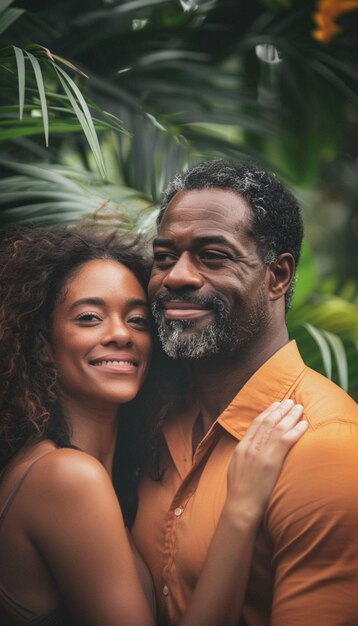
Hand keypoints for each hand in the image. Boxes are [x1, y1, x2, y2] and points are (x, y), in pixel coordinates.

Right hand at [225, 400, 307, 522]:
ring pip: (277, 427)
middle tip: (289, 401)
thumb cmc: (240, 492)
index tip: (275, 405)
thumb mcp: (236, 468)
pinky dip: (296, 430)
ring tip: (298, 408)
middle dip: (280, 409)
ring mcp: (260, 452)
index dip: (267, 412)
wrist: (241, 505)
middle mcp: (250, 446)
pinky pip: (286, 440)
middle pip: (267, 421)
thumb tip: (250, 448)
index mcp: (241, 447)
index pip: (256, 424)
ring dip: (290, 415)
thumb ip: (243, 455)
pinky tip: (304, 424)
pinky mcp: (271, 461)